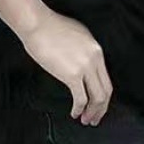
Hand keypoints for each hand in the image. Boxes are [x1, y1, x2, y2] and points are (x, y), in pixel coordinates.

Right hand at [21, 9, 113, 125]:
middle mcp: (95, 59)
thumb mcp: (77, 36)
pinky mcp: (72, 74)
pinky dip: (79, 108)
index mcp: (97, 50)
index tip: (99, 105)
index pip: (106, 79)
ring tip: (86, 119)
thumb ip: (84, 51)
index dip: (104, 96)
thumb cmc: (50, 27)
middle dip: (101, 108)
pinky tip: (74, 113)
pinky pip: (81, 98)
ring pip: (97, 97)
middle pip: (105, 91)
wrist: (37, 24)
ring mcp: (85, 67)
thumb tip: (83, 66)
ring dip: (92, 111)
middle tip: (95, 118)